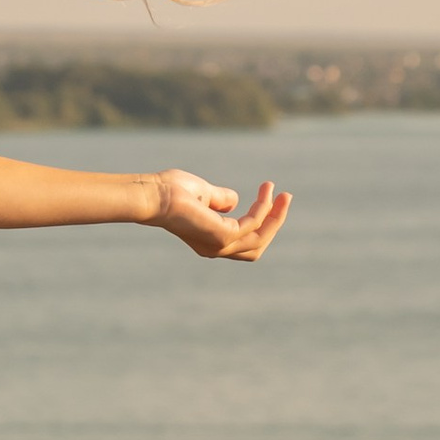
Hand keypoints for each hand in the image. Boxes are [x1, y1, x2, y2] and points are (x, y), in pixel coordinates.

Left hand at [150, 169, 290, 260]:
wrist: (154, 194)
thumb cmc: (171, 191)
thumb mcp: (203, 194)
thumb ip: (220, 199)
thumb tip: (236, 201)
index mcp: (210, 241)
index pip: (244, 241)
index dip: (262, 223)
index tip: (271, 196)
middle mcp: (215, 248)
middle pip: (257, 245)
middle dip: (275, 222)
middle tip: (285, 197)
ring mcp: (219, 246)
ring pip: (260, 238)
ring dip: (276, 215)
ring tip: (284, 194)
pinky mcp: (223, 237)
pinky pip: (253, 224)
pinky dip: (263, 208)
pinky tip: (266, 191)